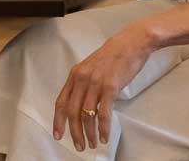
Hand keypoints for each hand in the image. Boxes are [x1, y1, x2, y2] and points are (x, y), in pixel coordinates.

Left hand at [52, 24, 155, 151]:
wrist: (131, 43)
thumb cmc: (113, 56)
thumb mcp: (91, 68)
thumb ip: (84, 84)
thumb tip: (81, 105)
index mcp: (75, 74)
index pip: (60, 101)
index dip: (58, 120)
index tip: (58, 134)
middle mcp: (81, 78)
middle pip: (71, 112)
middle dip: (74, 132)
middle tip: (79, 146)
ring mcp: (95, 83)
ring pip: (86, 115)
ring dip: (88, 133)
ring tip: (92, 144)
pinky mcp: (110, 87)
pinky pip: (103, 113)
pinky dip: (103, 128)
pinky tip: (104, 136)